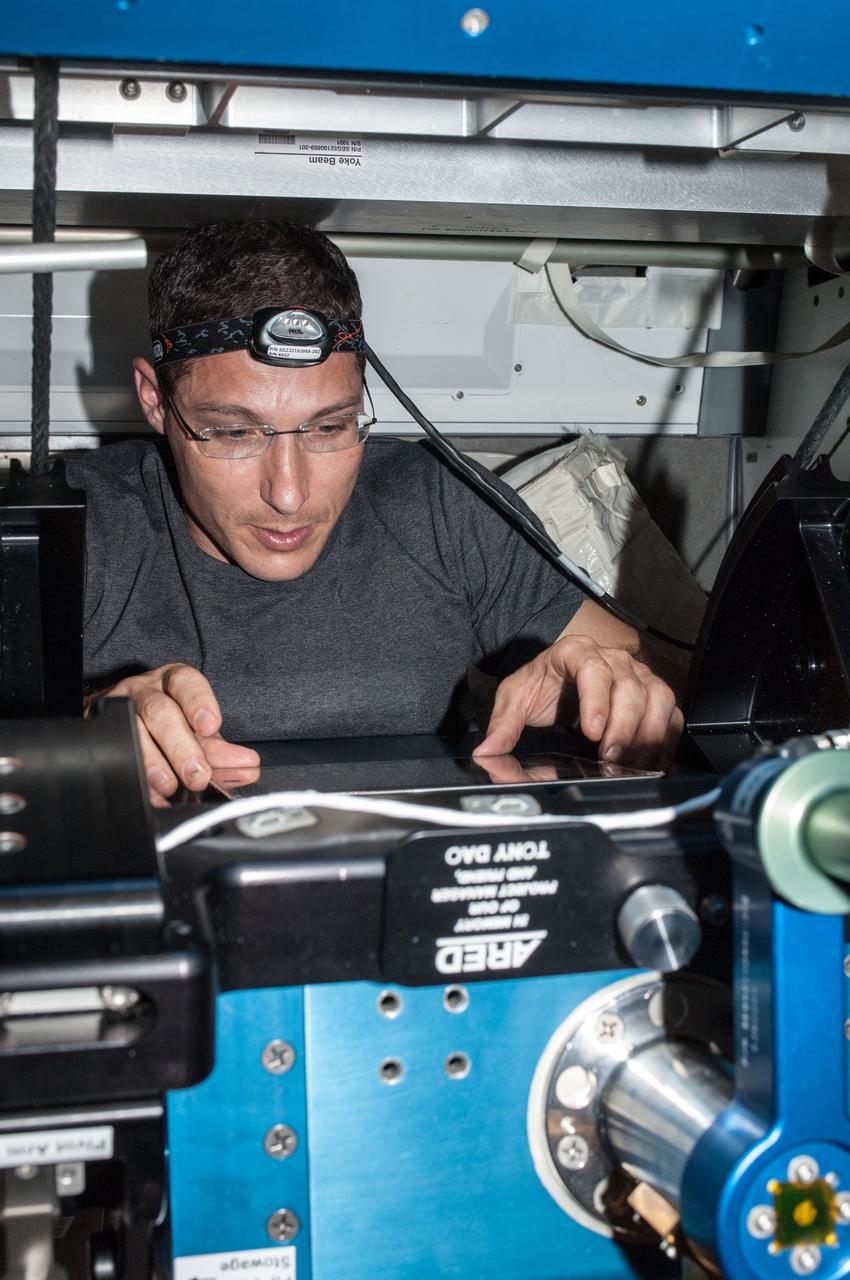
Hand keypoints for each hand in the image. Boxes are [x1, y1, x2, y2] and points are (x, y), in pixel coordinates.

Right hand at [87, 663, 259, 804]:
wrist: (119, 720)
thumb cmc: (167, 721)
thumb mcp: (195, 729)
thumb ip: (219, 749)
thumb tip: (246, 768)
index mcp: (173, 682)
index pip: (186, 683)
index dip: (199, 702)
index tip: (211, 726)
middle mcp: (145, 690)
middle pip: (160, 713)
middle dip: (182, 747)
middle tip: (199, 775)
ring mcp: (119, 709)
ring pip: (133, 731)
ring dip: (155, 764)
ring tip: (171, 786)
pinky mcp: (101, 732)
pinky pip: (115, 755)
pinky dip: (138, 779)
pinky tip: (153, 794)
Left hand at [473, 634, 682, 771]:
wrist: (559, 676)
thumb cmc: (541, 684)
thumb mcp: (515, 698)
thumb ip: (502, 725)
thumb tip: (487, 753)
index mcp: (576, 652)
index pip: (593, 669)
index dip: (596, 700)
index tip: (592, 731)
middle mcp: (613, 658)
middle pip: (631, 688)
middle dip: (623, 728)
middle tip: (610, 760)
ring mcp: (638, 674)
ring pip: (658, 699)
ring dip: (648, 735)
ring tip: (630, 765)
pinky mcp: (654, 694)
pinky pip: (671, 714)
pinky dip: (666, 740)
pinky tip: (653, 763)